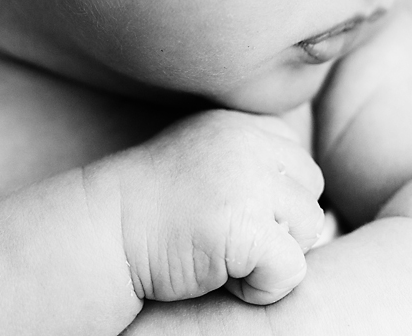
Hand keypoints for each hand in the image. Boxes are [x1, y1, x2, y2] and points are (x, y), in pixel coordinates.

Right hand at [111, 109, 324, 305]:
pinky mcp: (246, 226)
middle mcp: (248, 142)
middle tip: (231, 237)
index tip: (233, 212)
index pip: (297, 160)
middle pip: (310, 190)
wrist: (101, 234)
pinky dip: (262, 287)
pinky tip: (221, 277)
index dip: (276, 197)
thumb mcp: (204, 158)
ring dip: (274, 254)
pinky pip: (292, 269)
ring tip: (223, 253)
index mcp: (239, 123)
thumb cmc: (151, 207)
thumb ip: (249, 158)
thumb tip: (305, 197)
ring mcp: (248, 181)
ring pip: (309, 228)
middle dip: (283, 223)